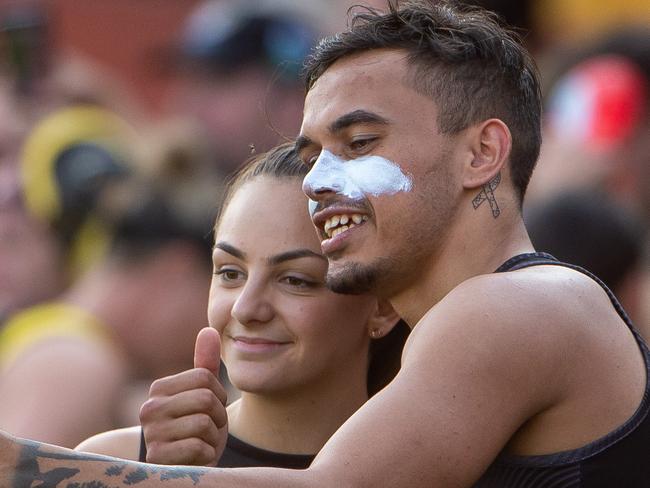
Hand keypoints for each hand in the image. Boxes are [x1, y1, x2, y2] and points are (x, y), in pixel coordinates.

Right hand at [140, 327, 227, 465]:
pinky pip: (198, 447)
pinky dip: (207, 455)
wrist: (179, 468)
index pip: (205, 377)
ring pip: (204, 423)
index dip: (219, 395)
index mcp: (159, 389)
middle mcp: (149, 409)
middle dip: (217, 417)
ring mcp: (151, 435)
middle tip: (208, 429)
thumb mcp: (202, 396)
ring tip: (201, 443)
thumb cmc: (194, 427)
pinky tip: (196, 458)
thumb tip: (209, 330)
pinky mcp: (158, 459)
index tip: (210, 409)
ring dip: (213, 438)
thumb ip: (205, 365)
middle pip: (206, 398)